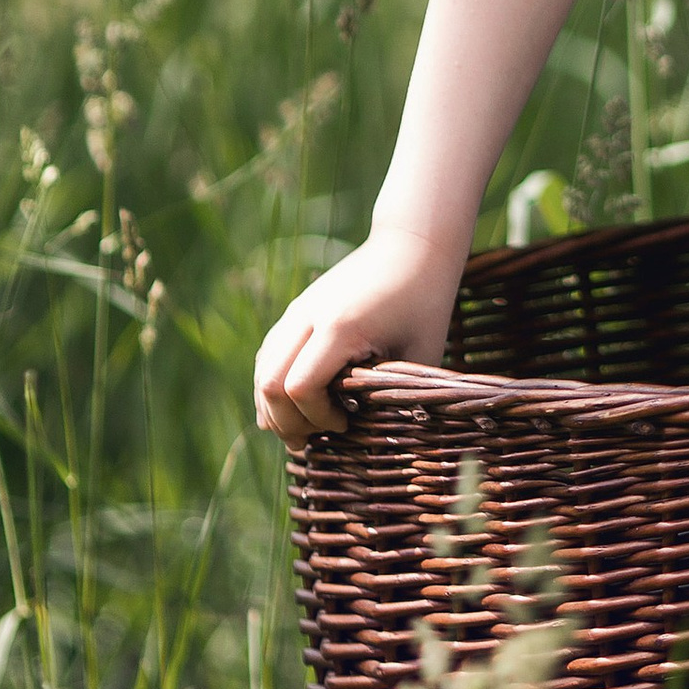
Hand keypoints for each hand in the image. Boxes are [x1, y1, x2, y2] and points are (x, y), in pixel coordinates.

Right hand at [254, 224, 462, 440]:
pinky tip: (293, 405)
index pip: (300, 388)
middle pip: (269, 382)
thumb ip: (390, 394)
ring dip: (274, 406)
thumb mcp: (419, 355)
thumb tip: (365, 436)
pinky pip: (270, 353)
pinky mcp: (297, 309)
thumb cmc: (425, 303)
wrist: (412, 247)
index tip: (347, 425)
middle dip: (287, 421)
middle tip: (314, 441)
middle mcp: (309, 316)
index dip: (317, 418)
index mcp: (340, 327)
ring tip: (300, 431)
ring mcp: (298, 310)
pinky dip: (273, 383)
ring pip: (263, 368)